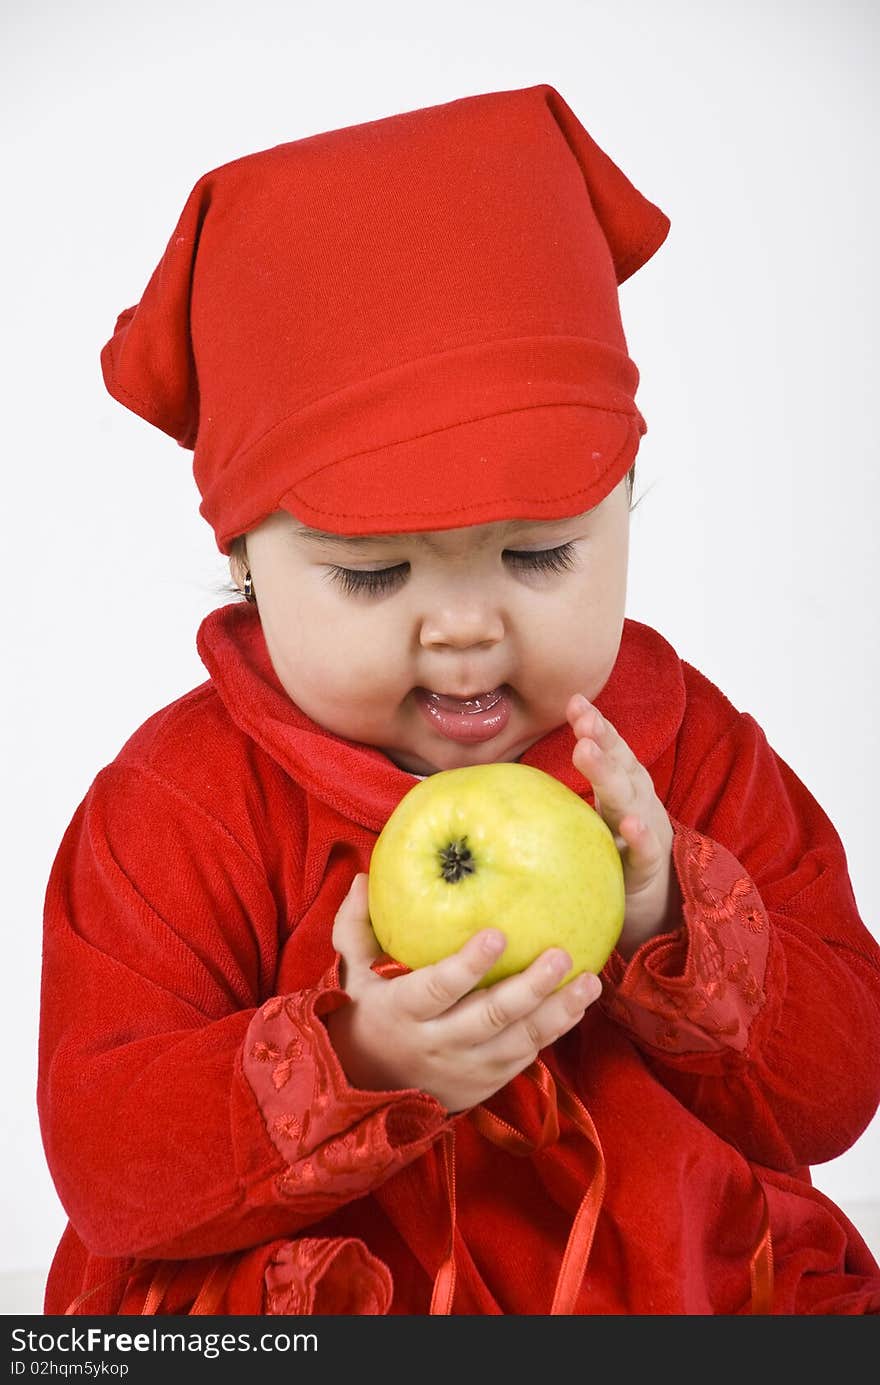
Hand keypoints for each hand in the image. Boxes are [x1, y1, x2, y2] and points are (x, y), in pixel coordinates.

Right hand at [324, 874, 601, 1113]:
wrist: (364, 1092)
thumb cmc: (362, 1015)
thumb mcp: (351, 973)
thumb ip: (355, 926)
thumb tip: (363, 878)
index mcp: (402, 1011)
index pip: (439, 988)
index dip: (468, 965)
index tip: (497, 934)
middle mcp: (437, 1043)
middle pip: (490, 1016)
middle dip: (529, 987)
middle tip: (560, 955)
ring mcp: (465, 1068)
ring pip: (518, 1041)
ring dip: (558, 1012)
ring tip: (590, 982)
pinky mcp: (485, 1083)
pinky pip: (525, 1057)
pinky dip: (554, 1031)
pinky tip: (578, 1005)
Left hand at [567, 692, 681, 957]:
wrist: (657, 907)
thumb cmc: (614, 854)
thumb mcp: (593, 818)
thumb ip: (567, 797)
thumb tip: (506, 779)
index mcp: (625, 786)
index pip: (612, 749)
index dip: (596, 725)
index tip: (575, 701)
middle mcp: (638, 802)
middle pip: (620, 766)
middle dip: (602, 740)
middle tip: (581, 721)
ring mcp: (647, 832)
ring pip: (630, 800)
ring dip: (610, 775)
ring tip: (587, 752)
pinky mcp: (648, 868)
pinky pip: (645, 850)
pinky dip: (640, 836)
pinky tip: (629, 824)